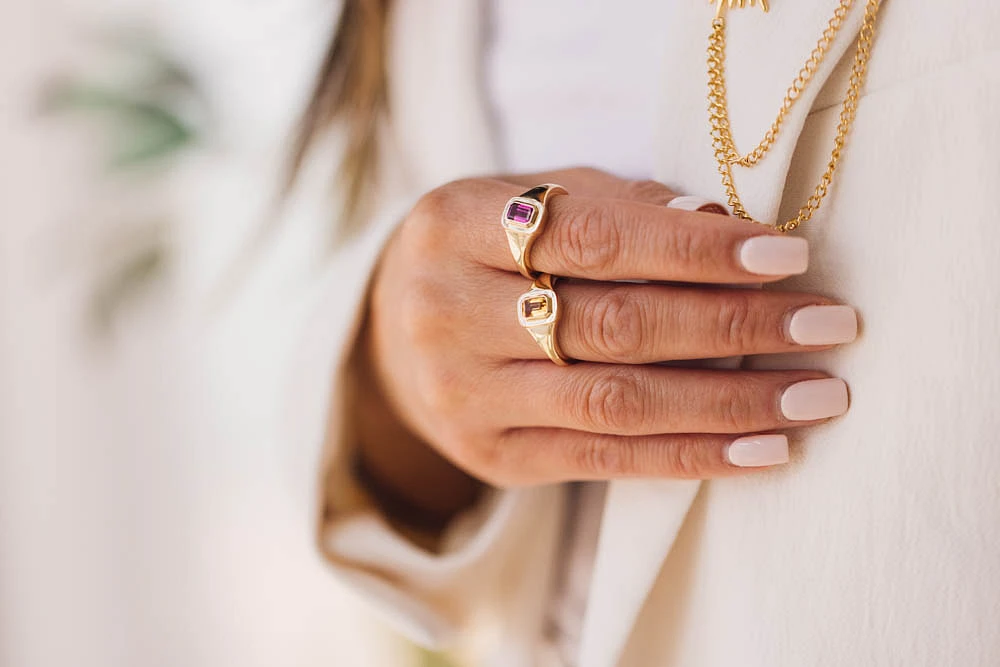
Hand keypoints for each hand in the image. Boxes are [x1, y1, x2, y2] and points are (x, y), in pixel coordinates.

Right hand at [353, 168, 855, 519]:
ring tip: (815, 397)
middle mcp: (448, 313)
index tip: (787, 254)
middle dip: (732, 324)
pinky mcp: (491, 458)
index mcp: (454, 225)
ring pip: (615, 403)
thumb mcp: (526, 203)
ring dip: (730, 402)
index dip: (693, 249)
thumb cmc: (485, 256)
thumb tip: (723, 224)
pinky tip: (763, 451)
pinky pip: (604, 462)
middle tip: (828, 324)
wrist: (395, 342)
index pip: (590, 236)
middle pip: (611, 323)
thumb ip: (614, 207)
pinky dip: (691, 458)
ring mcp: (465, 395)